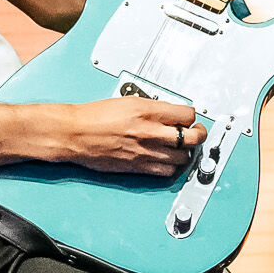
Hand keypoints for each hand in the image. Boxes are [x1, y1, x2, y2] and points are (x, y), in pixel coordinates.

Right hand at [55, 97, 202, 174]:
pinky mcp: (139, 167)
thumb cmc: (94, 117)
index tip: (188, 118)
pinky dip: (172, 167)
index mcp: (148, 111)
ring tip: (180, 148)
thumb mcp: (128, 101)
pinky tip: (167, 160)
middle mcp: (150, 132)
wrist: (74, 133)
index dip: (190, 116)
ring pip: (183, 157)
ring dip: (185, 152)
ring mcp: (146, 151)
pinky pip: (168, 171)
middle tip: (196, 133)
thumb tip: (170, 114)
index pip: (188, 114)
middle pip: (193, 138)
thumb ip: (153, 108)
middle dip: (199, 135)